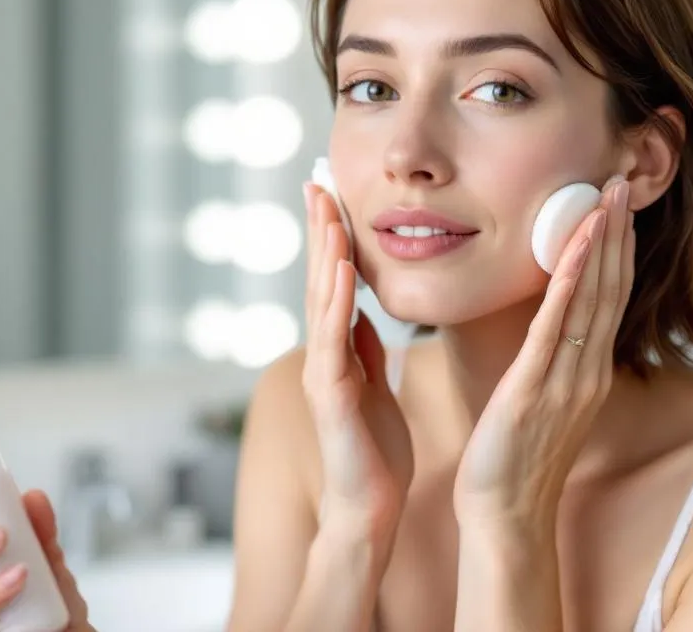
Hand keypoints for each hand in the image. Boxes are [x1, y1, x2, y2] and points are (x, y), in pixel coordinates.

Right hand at [302, 183, 413, 539]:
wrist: (370, 510)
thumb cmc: (375, 453)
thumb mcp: (374, 386)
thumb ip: (364, 348)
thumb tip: (361, 311)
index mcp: (338, 351)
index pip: (334, 284)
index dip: (332, 239)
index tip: (334, 194)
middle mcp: (323, 356)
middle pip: (318, 281)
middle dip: (319, 230)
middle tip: (317, 181)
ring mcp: (322, 374)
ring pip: (319, 303)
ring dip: (323, 254)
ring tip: (328, 210)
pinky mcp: (331, 396)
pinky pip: (332, 340)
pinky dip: (334, 302)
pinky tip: (340, 270)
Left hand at [454, 176, 633, 527]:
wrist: (504, 515)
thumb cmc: (512, 460)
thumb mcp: (538, 401)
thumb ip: (548, 364)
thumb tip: (548, 331)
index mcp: (587, 373)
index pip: (608, 298)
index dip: (616, 248)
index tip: (617, 204)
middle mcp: (587, 372)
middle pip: (611, 289)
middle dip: (617, 232)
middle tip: (621, 179)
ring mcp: (567, 381)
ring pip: (592, 300)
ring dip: (601, 243)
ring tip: (606, 196)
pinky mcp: (536, 390)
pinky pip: (557, 327)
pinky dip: (571, 283)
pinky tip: (578, 247)